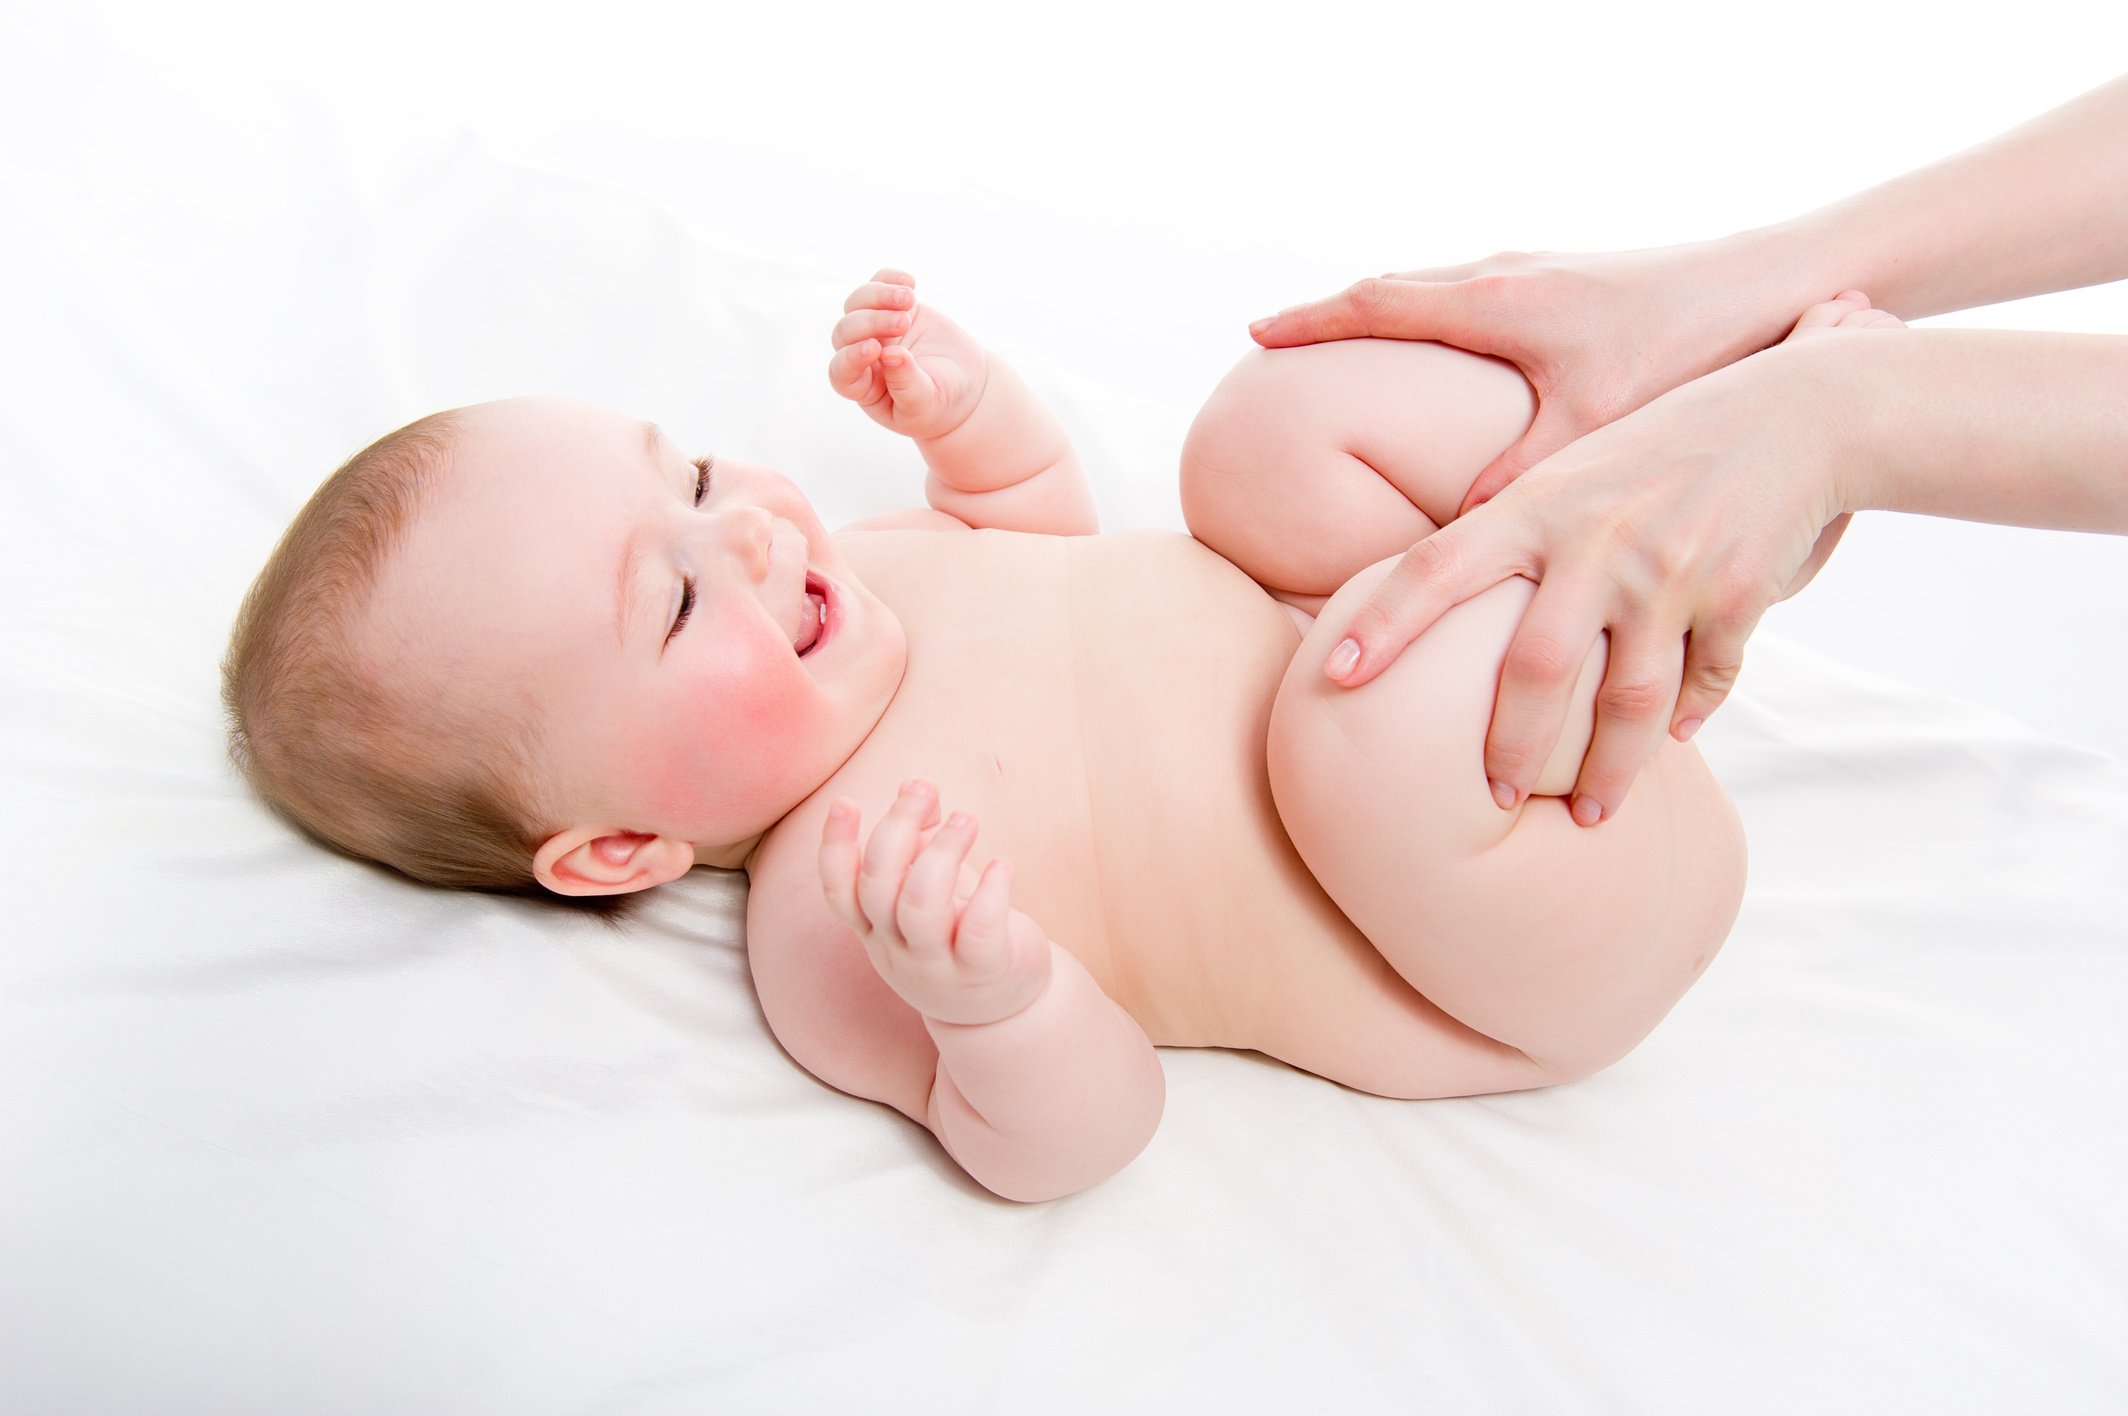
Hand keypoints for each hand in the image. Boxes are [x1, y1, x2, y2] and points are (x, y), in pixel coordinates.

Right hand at [819, 779, 1052, 1026]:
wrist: (999, 1011)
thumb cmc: (956, 934)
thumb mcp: (930, 888)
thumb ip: (920, 839)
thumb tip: (918, 786)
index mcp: (875, 927)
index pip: (838, 890)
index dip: (835, 847)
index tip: (844, 802)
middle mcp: (897, 949)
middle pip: (878, 886)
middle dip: (896, 828)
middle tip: (923, 789)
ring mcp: (937, 965)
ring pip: (921, 906)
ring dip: (942, 852)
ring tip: (967, 820)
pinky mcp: (983, 971)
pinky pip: (979, 930)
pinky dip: (992, 891)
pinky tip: (1003, 865)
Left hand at [828, 269, 988, 440]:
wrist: (964, 383)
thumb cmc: (940, 403)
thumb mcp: (926, 403)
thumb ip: (906, 385)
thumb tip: (889, 356)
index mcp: (863, 387)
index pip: (842, 372)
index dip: (851, 358)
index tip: (874, 348)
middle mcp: (861, 355)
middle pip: (846, 332)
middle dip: (871, 322)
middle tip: (903, 322)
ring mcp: (875, 329)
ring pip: (857, 303)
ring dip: (879, 295)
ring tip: (909, 298)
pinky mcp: (893, 307)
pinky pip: (879, 284)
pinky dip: (889, 278)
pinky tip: (910, 282)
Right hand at [1247, 240, 1826, 513]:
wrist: (1774, 286)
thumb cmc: (1687, 350)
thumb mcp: (1594, 428)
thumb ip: (1519, 478)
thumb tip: (1459, 532)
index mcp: (1496, 304)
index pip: (1374, 305)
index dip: (1311, 323)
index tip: (1255, 334)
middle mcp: (1508, 276)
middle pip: (1393, 288)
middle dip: (1331, 313)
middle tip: (1277, 336)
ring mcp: (1540, 272)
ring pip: (1435, 285)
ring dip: (1383, 309)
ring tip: (1343, 340)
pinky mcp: (1571, 282)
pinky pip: (1473, 292)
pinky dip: (1434, 313)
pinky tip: (1449, 346)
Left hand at [1325, 297, 1886, 825]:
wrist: (1795, 412)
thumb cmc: (1655, 448)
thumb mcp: (1571, 468)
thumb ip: (1509, 529)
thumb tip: (1439, 598)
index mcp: (1539, 503)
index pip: (1438, 565)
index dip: (1386, 622)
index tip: (1337, 677)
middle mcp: (1598, 540)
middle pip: (1538, 672)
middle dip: (1514, 750)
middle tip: (1491, 802)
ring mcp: (1670, 571)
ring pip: (1629, 704)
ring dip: (1610, 771)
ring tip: (1589, 815)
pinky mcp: (1738, 596)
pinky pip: (1704, 684)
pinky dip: (1689, 718)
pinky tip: (1674, 741)